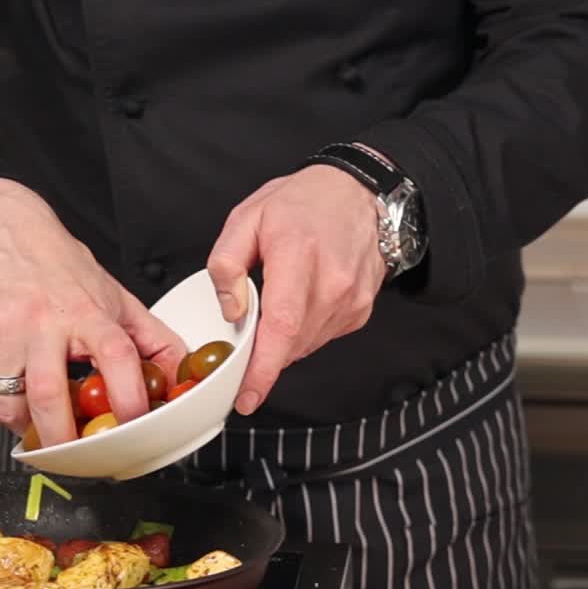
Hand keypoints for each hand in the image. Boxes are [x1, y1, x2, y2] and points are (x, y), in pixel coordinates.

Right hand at [0, 178, 185, 445]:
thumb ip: (150, 337)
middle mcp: (45, 321)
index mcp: (88, 311)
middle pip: (53, 393)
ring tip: (50, 438)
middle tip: (80, 456)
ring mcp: (7, 332)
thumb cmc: (58, 265)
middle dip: (66, 436)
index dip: (129, 397)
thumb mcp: (113, 294)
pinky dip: (10, 411)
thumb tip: (182, 374)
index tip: (135, 424)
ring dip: (34, 430)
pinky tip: (24, 409)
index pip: (116, 357)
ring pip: (15, 400)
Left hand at [207, 164, 385, 415]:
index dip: (263, 369)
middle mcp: (331, 281)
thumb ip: (226, 264)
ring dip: (283, 341)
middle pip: (291, 343)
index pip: (281, 326)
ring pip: (306, 345)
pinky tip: (301, 302)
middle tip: (244, 344)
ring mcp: (351, 299)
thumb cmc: (303, 202)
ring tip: (277, 305)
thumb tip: (232, 311)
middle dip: (263, 355)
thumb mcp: (246, 218)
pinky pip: (322, 337)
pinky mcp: (360, 309)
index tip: (246, 397)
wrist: (356, 191)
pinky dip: (303, 332)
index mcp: (298, 255)